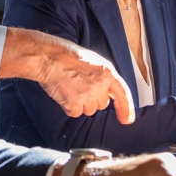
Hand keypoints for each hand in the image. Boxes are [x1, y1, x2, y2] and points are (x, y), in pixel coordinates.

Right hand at [0, 28, 135, 123]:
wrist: (48, 58)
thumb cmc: (66, 55)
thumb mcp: (92, 61)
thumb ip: (102, 77)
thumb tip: (106, 92)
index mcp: (106, 71)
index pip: (122, 93)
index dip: (126, 108)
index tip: (127, 119)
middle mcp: (100, 85)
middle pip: (102, 104)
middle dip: (92, 98)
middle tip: (79, 84)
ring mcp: (88, 96)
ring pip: (89, 110)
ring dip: (80, 103)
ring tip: (70, 87)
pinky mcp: (74, 104)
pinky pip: (75, 113)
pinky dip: (69, 106)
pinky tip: (64, 92)